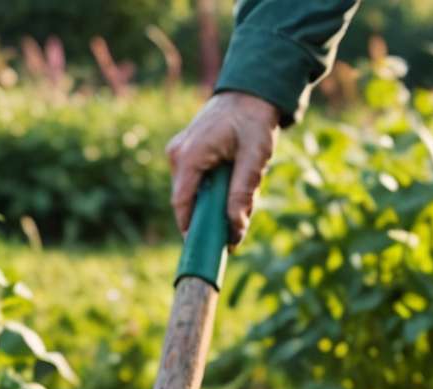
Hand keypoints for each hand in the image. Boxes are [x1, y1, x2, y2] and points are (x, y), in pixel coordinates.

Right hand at [167, 92, 281, 245]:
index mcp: (189, 156)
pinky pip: (198, 184)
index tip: (206, 253)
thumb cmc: (254, 121)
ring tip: (245, 186)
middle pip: (189, 203)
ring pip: (195, 195)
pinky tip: (235, 179)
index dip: (192, 232)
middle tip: (241, 217)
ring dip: (217, 203)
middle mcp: (178, 155)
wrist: (251, 92)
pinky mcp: (187, 155)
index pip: (182, 205)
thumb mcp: (254, 158)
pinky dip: (216, 191)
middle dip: (213, 216)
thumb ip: (242, 194)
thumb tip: (235, 231)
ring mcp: (180, 154)